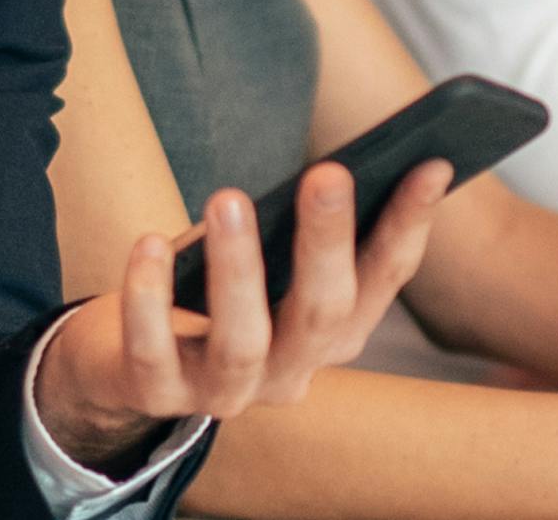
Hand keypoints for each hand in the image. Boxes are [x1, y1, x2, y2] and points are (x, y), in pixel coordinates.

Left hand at [34, 161, 446, 471]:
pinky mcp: (157, 394)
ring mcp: (225, 393)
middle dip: (328, 242)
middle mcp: (290, 371)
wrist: (125, 362)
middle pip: (322, 313)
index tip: (431, 164)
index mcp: (331, 334)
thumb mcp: (263, 260)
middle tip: (329, 173)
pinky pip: (154, 353)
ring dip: (240, 270)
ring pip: (242, 343)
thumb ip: (295, 229)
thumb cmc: (208, 290)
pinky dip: (150, 298)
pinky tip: (151, 245)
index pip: (383, 281)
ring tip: (229, 199)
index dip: (409, 226)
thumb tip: (335, 168)